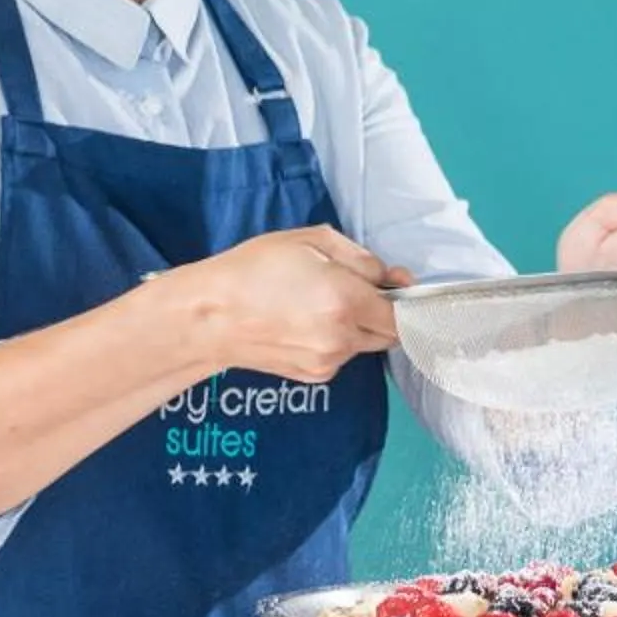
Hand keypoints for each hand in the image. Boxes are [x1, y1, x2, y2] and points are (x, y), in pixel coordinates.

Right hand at [157, 226, 410, 382]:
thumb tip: (391, 277)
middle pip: (391, 334)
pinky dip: (337, 340)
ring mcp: (329, 361)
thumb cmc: (253, 270)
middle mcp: (343, 337)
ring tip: (318, 304)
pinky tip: (305, 323)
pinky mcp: (314, 375)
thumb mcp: (310, 241)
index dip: (407, 299)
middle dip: (384, 312)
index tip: (397, 285)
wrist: (209, 317)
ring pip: (365, 344)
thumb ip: (361, 258)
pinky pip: (342, 356)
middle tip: (354, 288)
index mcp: (345, 301)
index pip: (405, 314)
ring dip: (358, 326)